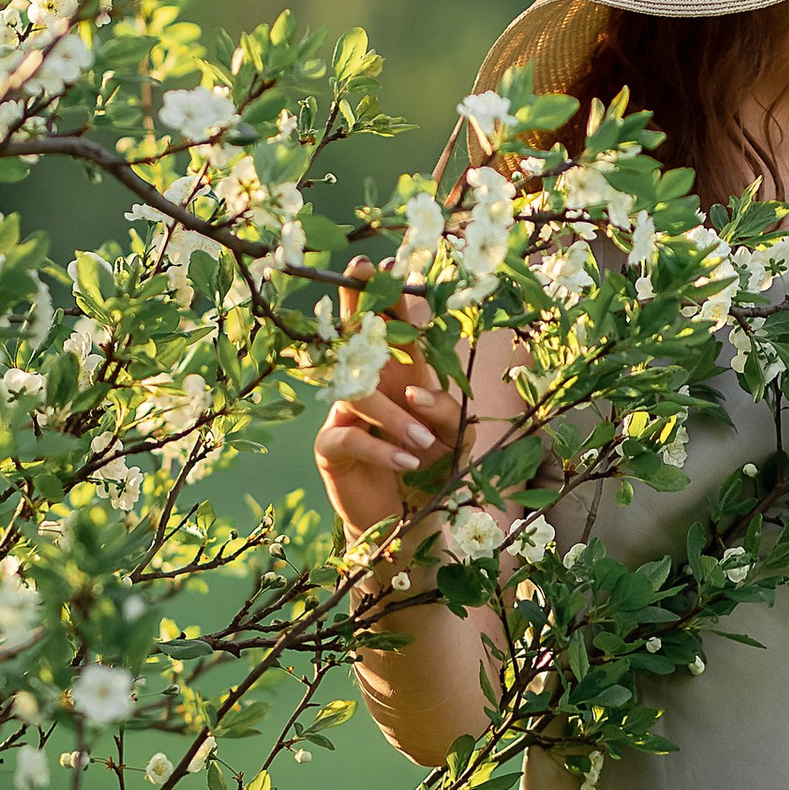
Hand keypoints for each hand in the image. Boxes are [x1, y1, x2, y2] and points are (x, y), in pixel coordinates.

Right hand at [313, 263, 466, 543]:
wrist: (409, 524)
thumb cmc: (434, 473)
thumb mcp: (456, 440)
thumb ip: (450, 412)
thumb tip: (418, 393)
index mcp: (404, 373)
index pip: (397, 327)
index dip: (393, 296)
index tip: (394, 265)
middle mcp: (371, 384)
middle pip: (359, 334)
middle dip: (359, 300)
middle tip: (361, 270)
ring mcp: (346, 412)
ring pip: (359, 392)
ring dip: (394, 415)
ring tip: (424, 443)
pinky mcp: (332, 447)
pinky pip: (349, 435)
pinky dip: (381, 448)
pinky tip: (407, 463)